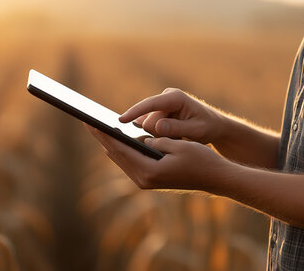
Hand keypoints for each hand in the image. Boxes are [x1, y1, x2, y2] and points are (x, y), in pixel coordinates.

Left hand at [84, 124, 227, 191]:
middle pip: (116, 155)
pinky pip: (130, 162)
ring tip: (97, 128)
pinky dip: (122, 150)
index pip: (119, 149)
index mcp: (149, 171)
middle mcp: (144, 180)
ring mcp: (146, 182)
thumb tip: (140, 138)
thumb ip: (156, 140)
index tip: (89, 121)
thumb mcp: (178, 145)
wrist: (216, 178)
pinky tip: (115, 139)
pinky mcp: (150, 180)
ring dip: (110, 144)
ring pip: (121, 160)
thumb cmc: (201, 159)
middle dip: (101, 137)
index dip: (103, 133)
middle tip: (87, 121)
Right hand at [119, 88, 224, 144]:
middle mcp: (165, 97)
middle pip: (147, 120)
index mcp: (175, 97)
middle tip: (178, 139)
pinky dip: (157, 135)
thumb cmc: (208, 127)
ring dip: (159, 135)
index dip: (135, 112)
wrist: (214, 125)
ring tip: (178, 137)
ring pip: (147, 125)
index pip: (150, 104)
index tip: (121, 121)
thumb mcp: (196, 130)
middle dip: (157, 134)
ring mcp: (161, 105)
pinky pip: (149, 126)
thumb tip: (156, 127)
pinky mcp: (158, 113)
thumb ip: (177, 129)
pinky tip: (169, 137)